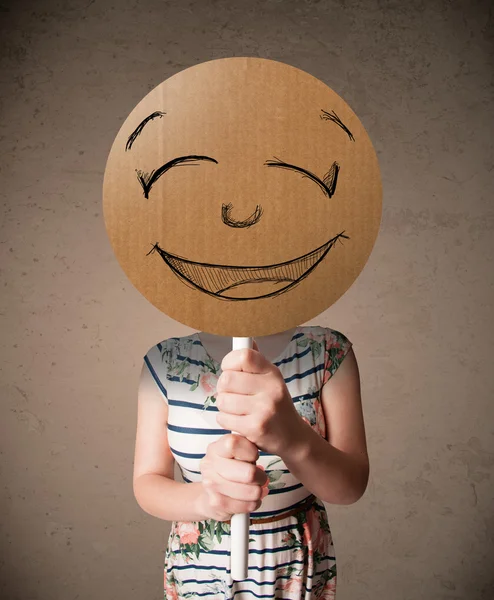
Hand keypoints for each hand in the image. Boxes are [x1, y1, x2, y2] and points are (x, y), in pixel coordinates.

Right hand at [199, 433, 268, 521]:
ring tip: (255, 489)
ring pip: (251, 492)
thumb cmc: (229, 470)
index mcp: (216, 448)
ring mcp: (211, 485)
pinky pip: (247, 506)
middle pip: (248, 473)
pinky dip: (253, 504)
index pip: (233, 443)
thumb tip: (261, 453)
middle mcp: (210, 465)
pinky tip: (250, 500)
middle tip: (260, 478)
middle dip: (261, 477)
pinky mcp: (216, 503)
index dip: (251, 451)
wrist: (208, 495)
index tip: (254, 456)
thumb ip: (247, 447)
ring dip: (258, 492)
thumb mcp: (235, 453)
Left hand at [215, 342, 303, 456]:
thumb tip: (245, 337)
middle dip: (223, 388)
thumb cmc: (276, 405)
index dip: (229, 361)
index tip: (230, 369)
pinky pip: (224, 418)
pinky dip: (225, 420)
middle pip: (226, 380)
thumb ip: (255, 362)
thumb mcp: (270, 379)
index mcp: (272, 373)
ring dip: (224, 406)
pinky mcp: (256, 427)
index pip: (244, 356)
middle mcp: (271, 388)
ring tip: (236, 409)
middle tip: (232, 394)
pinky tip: (238, 421)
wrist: (293, 437)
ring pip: (222, 400)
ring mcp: (264, 408)